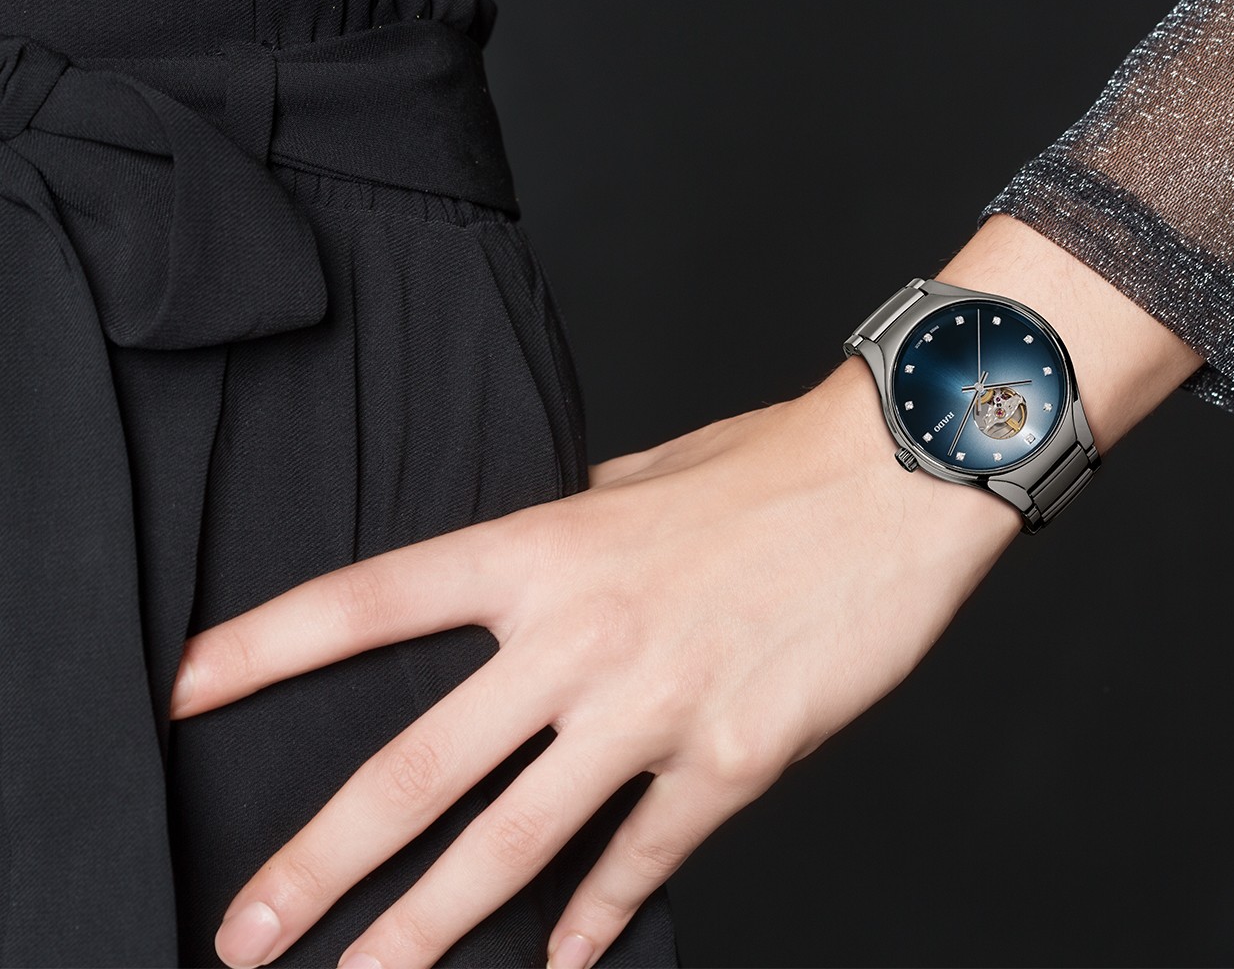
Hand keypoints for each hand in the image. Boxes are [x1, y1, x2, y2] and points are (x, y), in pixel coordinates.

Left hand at [170, 357, 1021, 968]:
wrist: (897, 484)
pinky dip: (595, 921)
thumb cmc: (770, 471)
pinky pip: (639, 860)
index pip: (371, 601)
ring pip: (512, 842)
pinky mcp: (730, 761)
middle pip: (418, 765)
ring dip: (427, 929)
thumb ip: (565, 533)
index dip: (264, 646)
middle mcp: (581, 635)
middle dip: (318, 861)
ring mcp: (653, 706)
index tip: (181, 691)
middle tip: (243, 932)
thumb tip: (520, 575)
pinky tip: (561, 965)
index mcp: (545, 547)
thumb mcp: (639, 481)